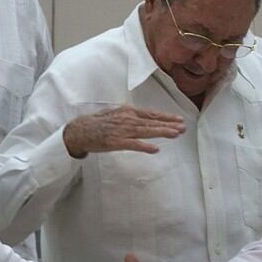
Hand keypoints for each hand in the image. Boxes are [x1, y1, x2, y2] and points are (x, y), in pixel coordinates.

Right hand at [63, 106, 185, 157]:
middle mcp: (127, 119)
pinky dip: (144, 146)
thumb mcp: (115, 114)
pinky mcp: (115, 142)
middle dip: (169, 125)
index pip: (151, 114)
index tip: (179, 119)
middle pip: (152, 122)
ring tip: (175, 134)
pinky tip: (155, 149)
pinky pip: (132, 144)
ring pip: (146, 131)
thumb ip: (130, 115)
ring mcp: (121, 130)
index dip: (166, 117)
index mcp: (127, 112)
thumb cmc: (97, 123)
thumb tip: (143, 117)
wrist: (78, 130)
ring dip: (162, 132)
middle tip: (183, 127)